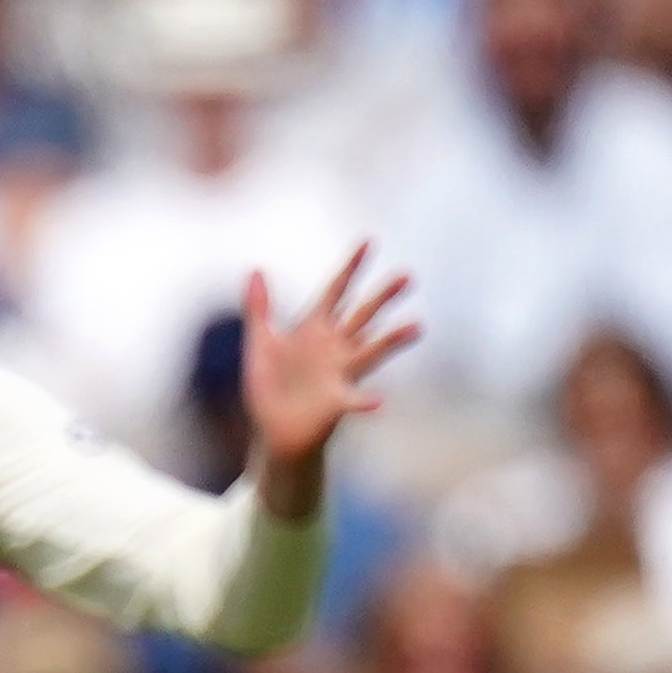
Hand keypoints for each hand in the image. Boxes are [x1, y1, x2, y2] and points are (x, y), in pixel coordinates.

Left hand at [240, 241, 420, 497]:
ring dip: (391, 339)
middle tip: (407, 276)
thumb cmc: (271, 386)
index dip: (350, 267)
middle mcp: (334, 347)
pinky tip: (380, 402)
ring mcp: (339, 374)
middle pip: (361, 315)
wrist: (273, 431)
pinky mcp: (336, 402)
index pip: (335, 291)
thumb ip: (260, 308)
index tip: (368, 241)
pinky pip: (354, 400)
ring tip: (417, 325)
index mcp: (314, 329)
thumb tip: (254, 269)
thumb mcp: (261, 342)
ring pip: (370, 351)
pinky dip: (366, 401)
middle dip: (381, 296)